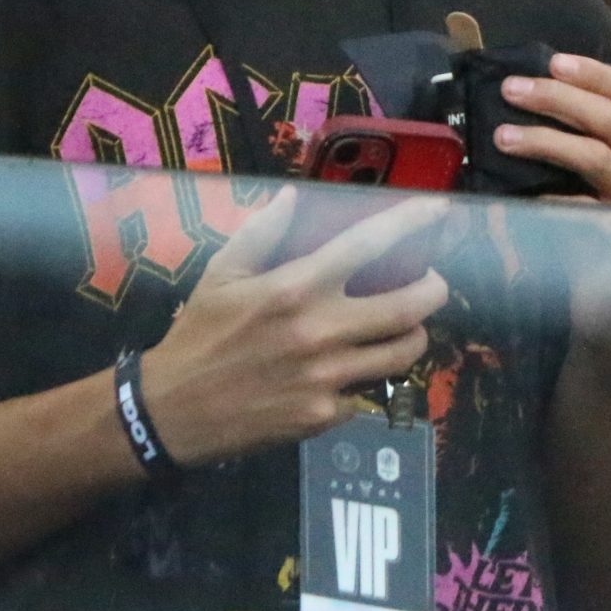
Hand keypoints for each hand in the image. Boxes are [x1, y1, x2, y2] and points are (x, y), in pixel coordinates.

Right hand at [135, 188, 451, 468]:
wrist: (172, 412)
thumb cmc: (199, 336)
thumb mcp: (221, 274)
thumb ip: (262, 231)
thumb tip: (292, 195)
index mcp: (295, 287)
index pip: (369, 245)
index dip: (411, 223)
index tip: (438, 210)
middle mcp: (319, 330)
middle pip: (409, 307)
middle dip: (433, 290)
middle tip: (431, 283)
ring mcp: (326, 377)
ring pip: (402, 353)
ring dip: (412, 336)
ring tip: (402, 327)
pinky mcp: (325, 415)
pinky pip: (368, 392)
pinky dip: (367, 377)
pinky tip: (352, 370)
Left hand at [497, 54, 610, 210]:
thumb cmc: (606, 201)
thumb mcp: (607, 156)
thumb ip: (585, 126)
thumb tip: (534, 88)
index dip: (595, 74)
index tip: (554, 62)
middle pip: (610, 118)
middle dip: (557, 98)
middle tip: (512, 89)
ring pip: (595, 155)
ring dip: (545, 139)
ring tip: (503, 135)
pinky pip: (581, 205)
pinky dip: (549, 196)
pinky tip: (521, 193)